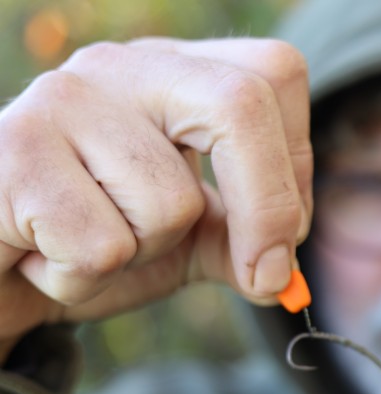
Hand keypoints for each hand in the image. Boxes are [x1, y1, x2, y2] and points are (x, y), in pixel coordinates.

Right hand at [0, 38, 311, 359]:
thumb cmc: (89, 241)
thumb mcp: (184, 241)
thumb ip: (241, 244)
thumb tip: (284, 275)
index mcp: (174, 73)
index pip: (275, 75)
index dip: (296, 163)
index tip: (284, 235)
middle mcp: (121, 68)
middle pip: (240, 104)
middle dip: (268, 208)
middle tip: (264, 275)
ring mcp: (61, 101)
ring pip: (171, 203)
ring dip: (144, 255)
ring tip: (92, 245)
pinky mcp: (13, 154)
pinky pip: (102, 248)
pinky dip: (84, 281)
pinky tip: (45, 260)